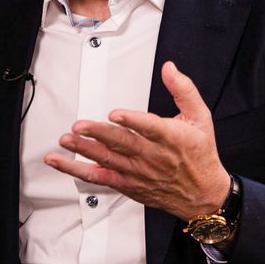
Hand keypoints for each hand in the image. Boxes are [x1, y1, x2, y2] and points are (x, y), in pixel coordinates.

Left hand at [45, 61, 229, 220]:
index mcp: (170, 138)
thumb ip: (184, 90)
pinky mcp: (127, 184)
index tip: (116, 114)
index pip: (149, 128)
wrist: (202, 194)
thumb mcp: (200, 118)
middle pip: (122, 144)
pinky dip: (79, 170)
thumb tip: (169, 69)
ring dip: (84, 151)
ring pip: (107, 161)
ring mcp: (137, 172)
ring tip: (66, 140)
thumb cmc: (200, 154)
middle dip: (99, 134)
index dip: (132, 120)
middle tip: (79, 126)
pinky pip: (100, 177)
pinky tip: (62, 162)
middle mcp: (152, 156)